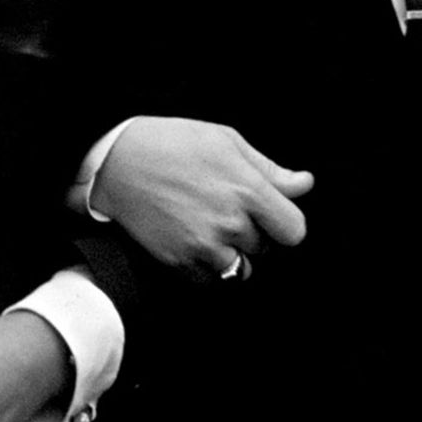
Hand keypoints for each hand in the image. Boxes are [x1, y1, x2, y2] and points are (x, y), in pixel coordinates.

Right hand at [89, 117, 312, 277]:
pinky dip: (207, 268)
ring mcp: (203, 245)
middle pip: (264, 248)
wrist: (116, 161)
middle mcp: (229, 222)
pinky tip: (194, 242)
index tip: (272, 217)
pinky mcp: (178, 260)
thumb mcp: (226, 141)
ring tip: (210, 229)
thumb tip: (305, 184)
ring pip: (239, 268)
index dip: (285, 224)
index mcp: (248, 189)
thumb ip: (270, 169)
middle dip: (252, 233)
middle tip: (226, 210)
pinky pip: (209, 280)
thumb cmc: (172, 143)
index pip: (294, 230)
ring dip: (232, 254)